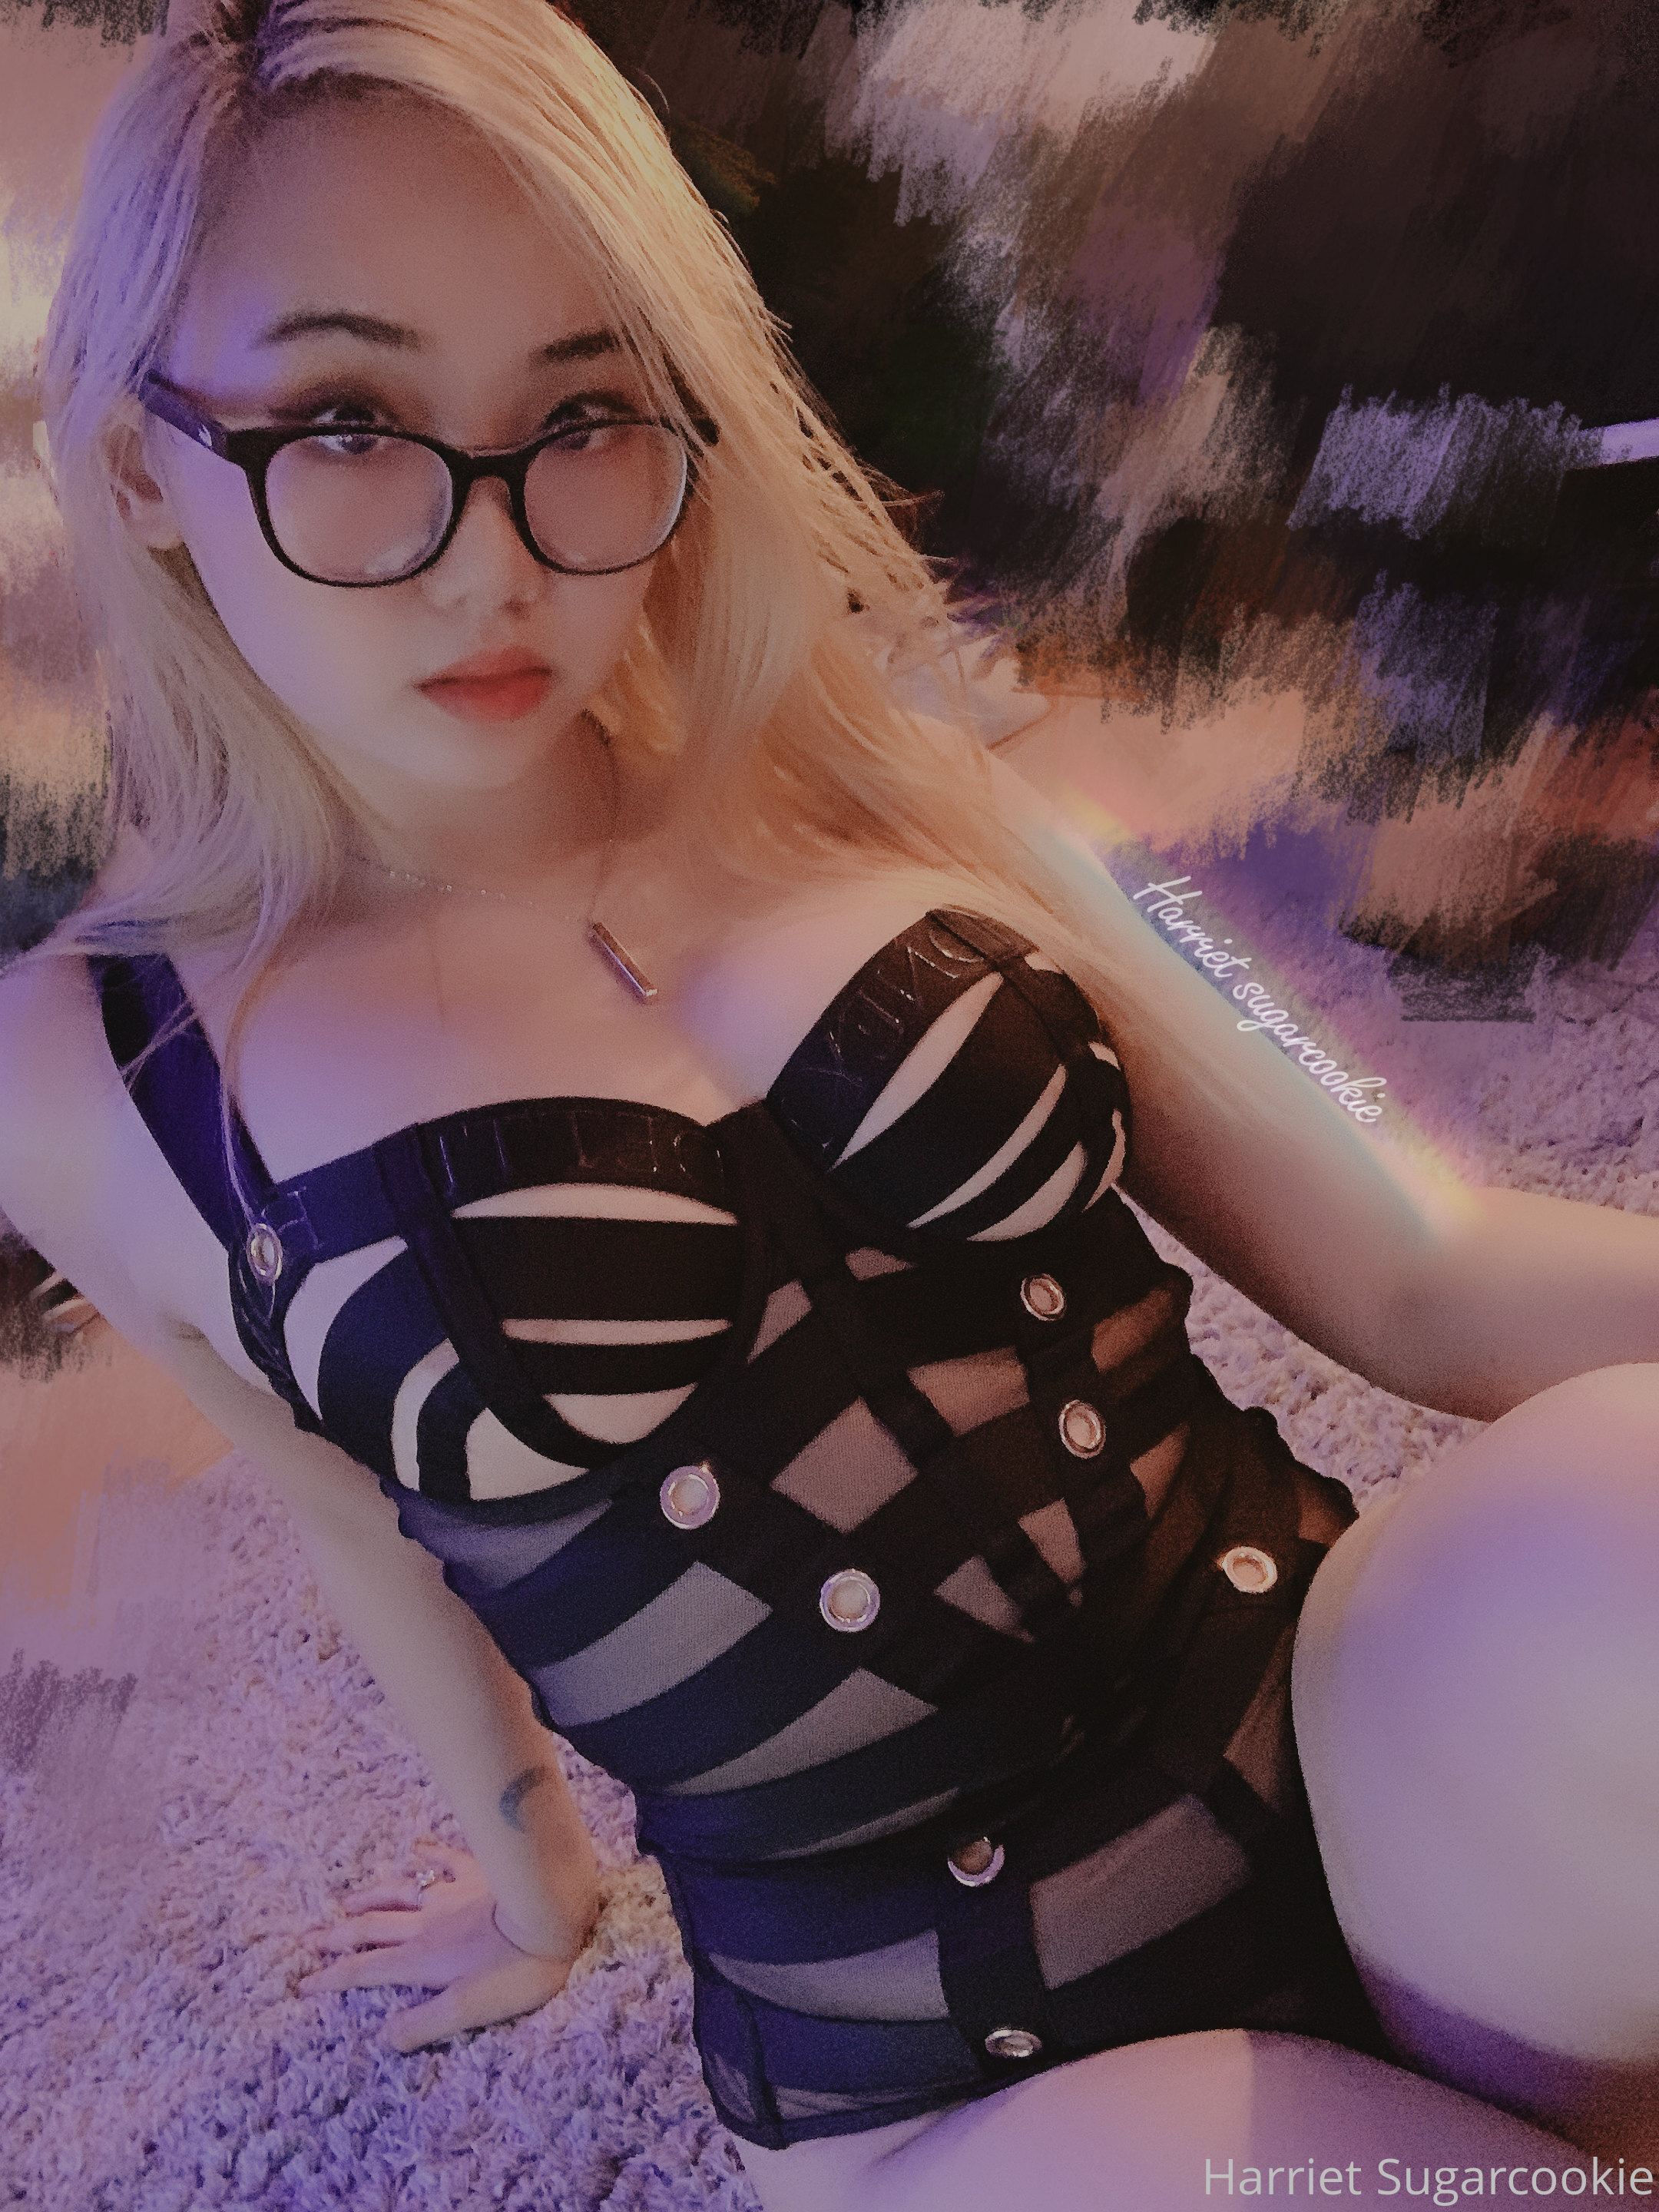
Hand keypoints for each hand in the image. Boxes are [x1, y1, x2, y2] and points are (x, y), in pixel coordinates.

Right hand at [298, 1840, 582, 2052]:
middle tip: (309, 1938)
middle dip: (338, 1936)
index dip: (332, 1977)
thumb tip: (382, 2039)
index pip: (365, 1970)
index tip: (303, 1982)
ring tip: (347, 1900)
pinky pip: (444, 1859)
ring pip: (399, 1893)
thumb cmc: (515, 1969)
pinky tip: (417, 1846)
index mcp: (420, 1960)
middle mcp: (426, 1924)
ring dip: (370, 1897)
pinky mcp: (478, 1872)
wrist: (552, 1913)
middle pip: (372, 1929)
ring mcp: (450, 1893)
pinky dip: (426, 1854)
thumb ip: (422, 2025)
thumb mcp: (466, 2010)